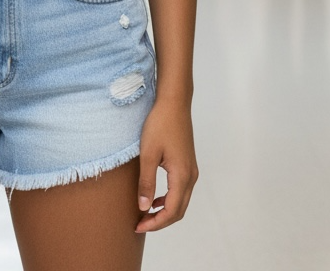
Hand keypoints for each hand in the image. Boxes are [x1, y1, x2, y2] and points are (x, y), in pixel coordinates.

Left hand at [135, 101, 197, 232]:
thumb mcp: (148, 154)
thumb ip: (146, 182)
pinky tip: (155, 197)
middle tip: (140, 223)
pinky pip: (181, 190)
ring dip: (165, 211)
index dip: (155, 223)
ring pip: (181, 201)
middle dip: (160, 221)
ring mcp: (191, 170)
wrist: (174, 103)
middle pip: (179, 210)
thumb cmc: (160, 124)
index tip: (138, 225)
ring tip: (145, 213)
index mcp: (182, 176)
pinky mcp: (188, 164)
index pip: (171, 211)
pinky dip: (169, 199)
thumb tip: (144, 208)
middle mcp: (191, 176)